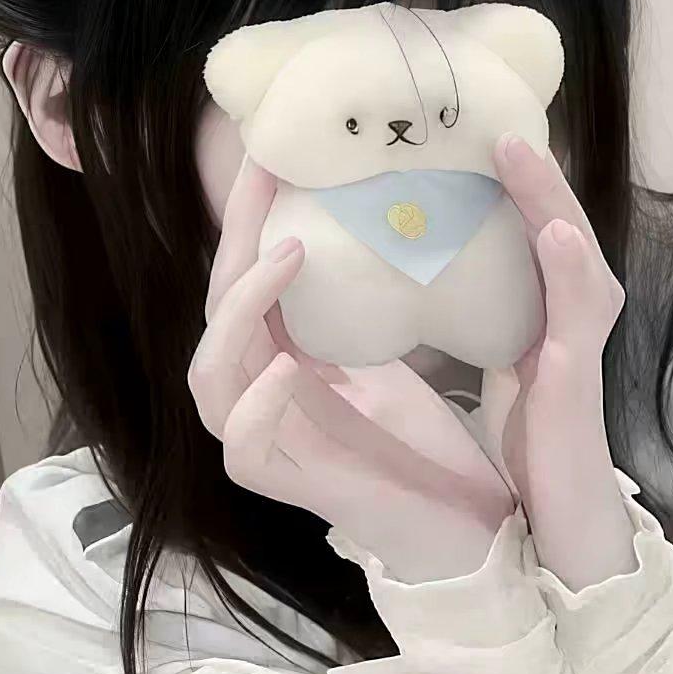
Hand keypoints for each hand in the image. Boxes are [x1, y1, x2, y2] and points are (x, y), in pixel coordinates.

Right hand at [189, 159, 516, 582]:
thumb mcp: (392, 352)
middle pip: (217, 312)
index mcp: (279, 362)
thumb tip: (366, 218)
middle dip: (236, 240)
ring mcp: (264, 443)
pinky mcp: (285, 487)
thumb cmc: (428, 445)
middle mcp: (258, 398)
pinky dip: (258, 403)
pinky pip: (242, 444)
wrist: (463, 524)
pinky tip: (288, 364)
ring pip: (209, 375)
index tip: (275, 149)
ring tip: (287, 258)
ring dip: (241, 311)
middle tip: (271, 173)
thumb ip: (361, 303)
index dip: (250, 217)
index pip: (246, 279)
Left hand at [480, 134, 638, 590]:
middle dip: (523, 170)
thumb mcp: (490, 366)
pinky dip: (568, 272)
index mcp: (540, 309)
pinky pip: (576, 317)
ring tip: (517, 147)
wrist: (563, 524)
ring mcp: (578, 345)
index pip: (521, 228)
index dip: (500, 180)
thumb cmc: (530, 449)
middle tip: (485, 114)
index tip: (460, 128)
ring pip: (571, 254)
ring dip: (547, 199)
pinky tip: (553, 236)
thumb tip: (407, 270)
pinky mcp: (579, 381)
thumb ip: (465, 317)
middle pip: (550, 224)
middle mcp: (567, 315)